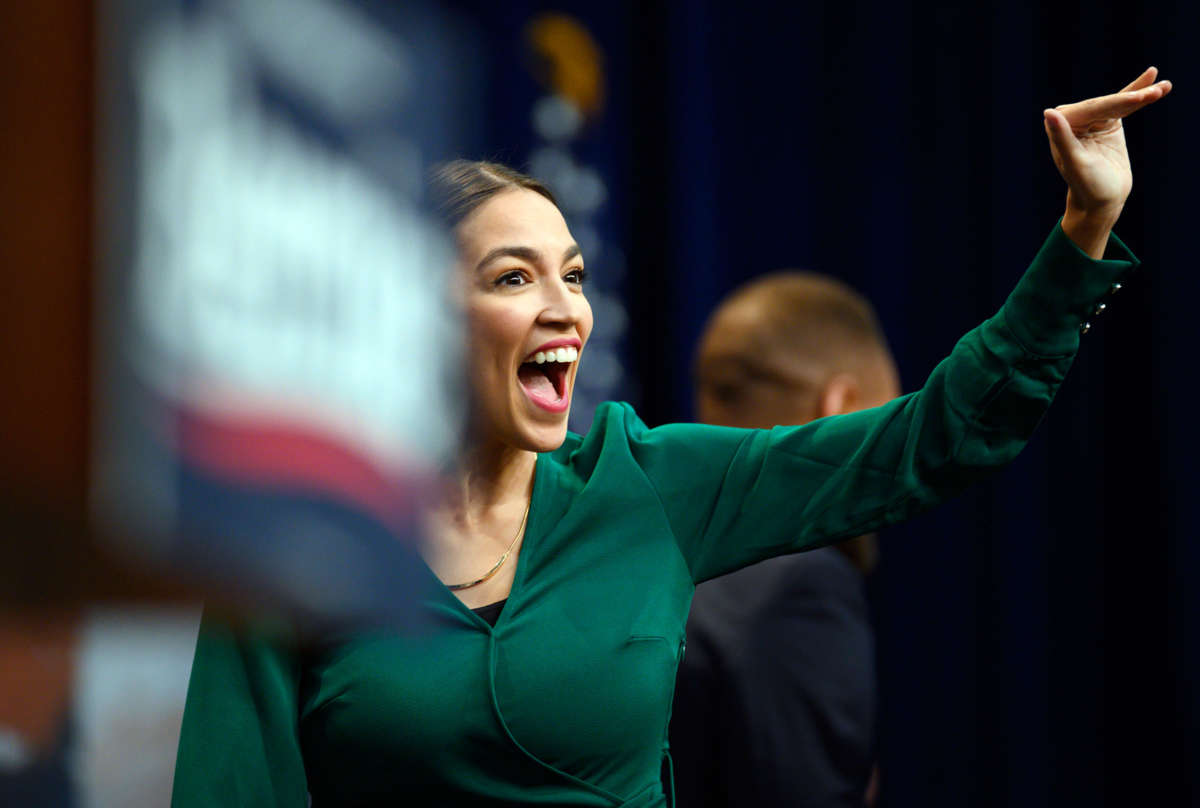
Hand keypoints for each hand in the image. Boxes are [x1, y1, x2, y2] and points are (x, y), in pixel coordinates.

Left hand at [1044, 67, 1170, 256]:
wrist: (1103, 200)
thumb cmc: (1087, 187)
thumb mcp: (1076, 164)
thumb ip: (1062, 138)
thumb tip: (1049, 112)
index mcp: (1061, 128)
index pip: (1092, 110)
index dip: (1115, 104)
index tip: (1138, 99)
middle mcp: (1074, 121)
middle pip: (1107, 103)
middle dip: (1133, 97)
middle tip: (1156, 91)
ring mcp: (1093, 121)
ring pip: (1118, 102)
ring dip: (1142, 93)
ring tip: (1163, 86)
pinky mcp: (1109, 123)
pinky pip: (1126, 106)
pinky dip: (1140, 95)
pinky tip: (1156, 84)